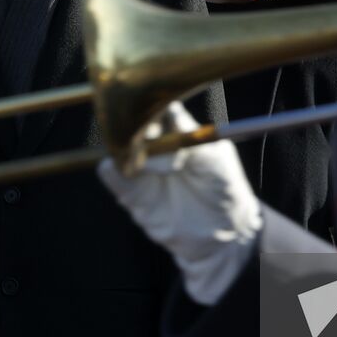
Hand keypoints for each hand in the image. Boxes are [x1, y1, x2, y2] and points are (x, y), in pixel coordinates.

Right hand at [98, 101, 262, 305]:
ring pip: (120, 146)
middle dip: (138, 124)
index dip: (153, 104)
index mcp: (178, 130)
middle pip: (135, 123)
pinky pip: (114, 177)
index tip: (152, 105)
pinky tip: (121, 168)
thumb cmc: (224, 187)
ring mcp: (143, 169)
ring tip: (140, 154)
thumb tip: (164, 112)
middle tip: (148, 134)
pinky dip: (112, 170)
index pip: (157, 106)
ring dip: (124, 145)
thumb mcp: (214, 155)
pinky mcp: (132, 194)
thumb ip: (188, 134)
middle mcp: (156, 146)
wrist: (225, 233)